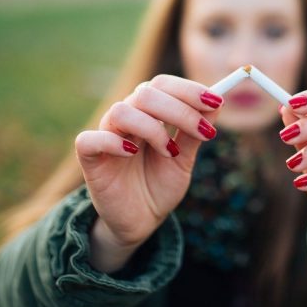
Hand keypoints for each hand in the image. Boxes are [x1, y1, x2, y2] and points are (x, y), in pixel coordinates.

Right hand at [74, 75, 222, 271]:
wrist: (142, 221)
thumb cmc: (160, 185)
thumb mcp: (184, 159)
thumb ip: (194, 132)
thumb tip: (216, 103)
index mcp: (148, 112)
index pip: (163, 84)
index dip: (189, 90)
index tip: (216, 102)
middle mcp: (126, 118)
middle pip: (146, 93)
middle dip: (180, 110)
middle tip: (203, 133)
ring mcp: (106, 136)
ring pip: (121, 111)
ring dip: (152, 128)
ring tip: (169, 152)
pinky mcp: (90, 159)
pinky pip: (90, 140)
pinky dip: (113, 142)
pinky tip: (132, 153)